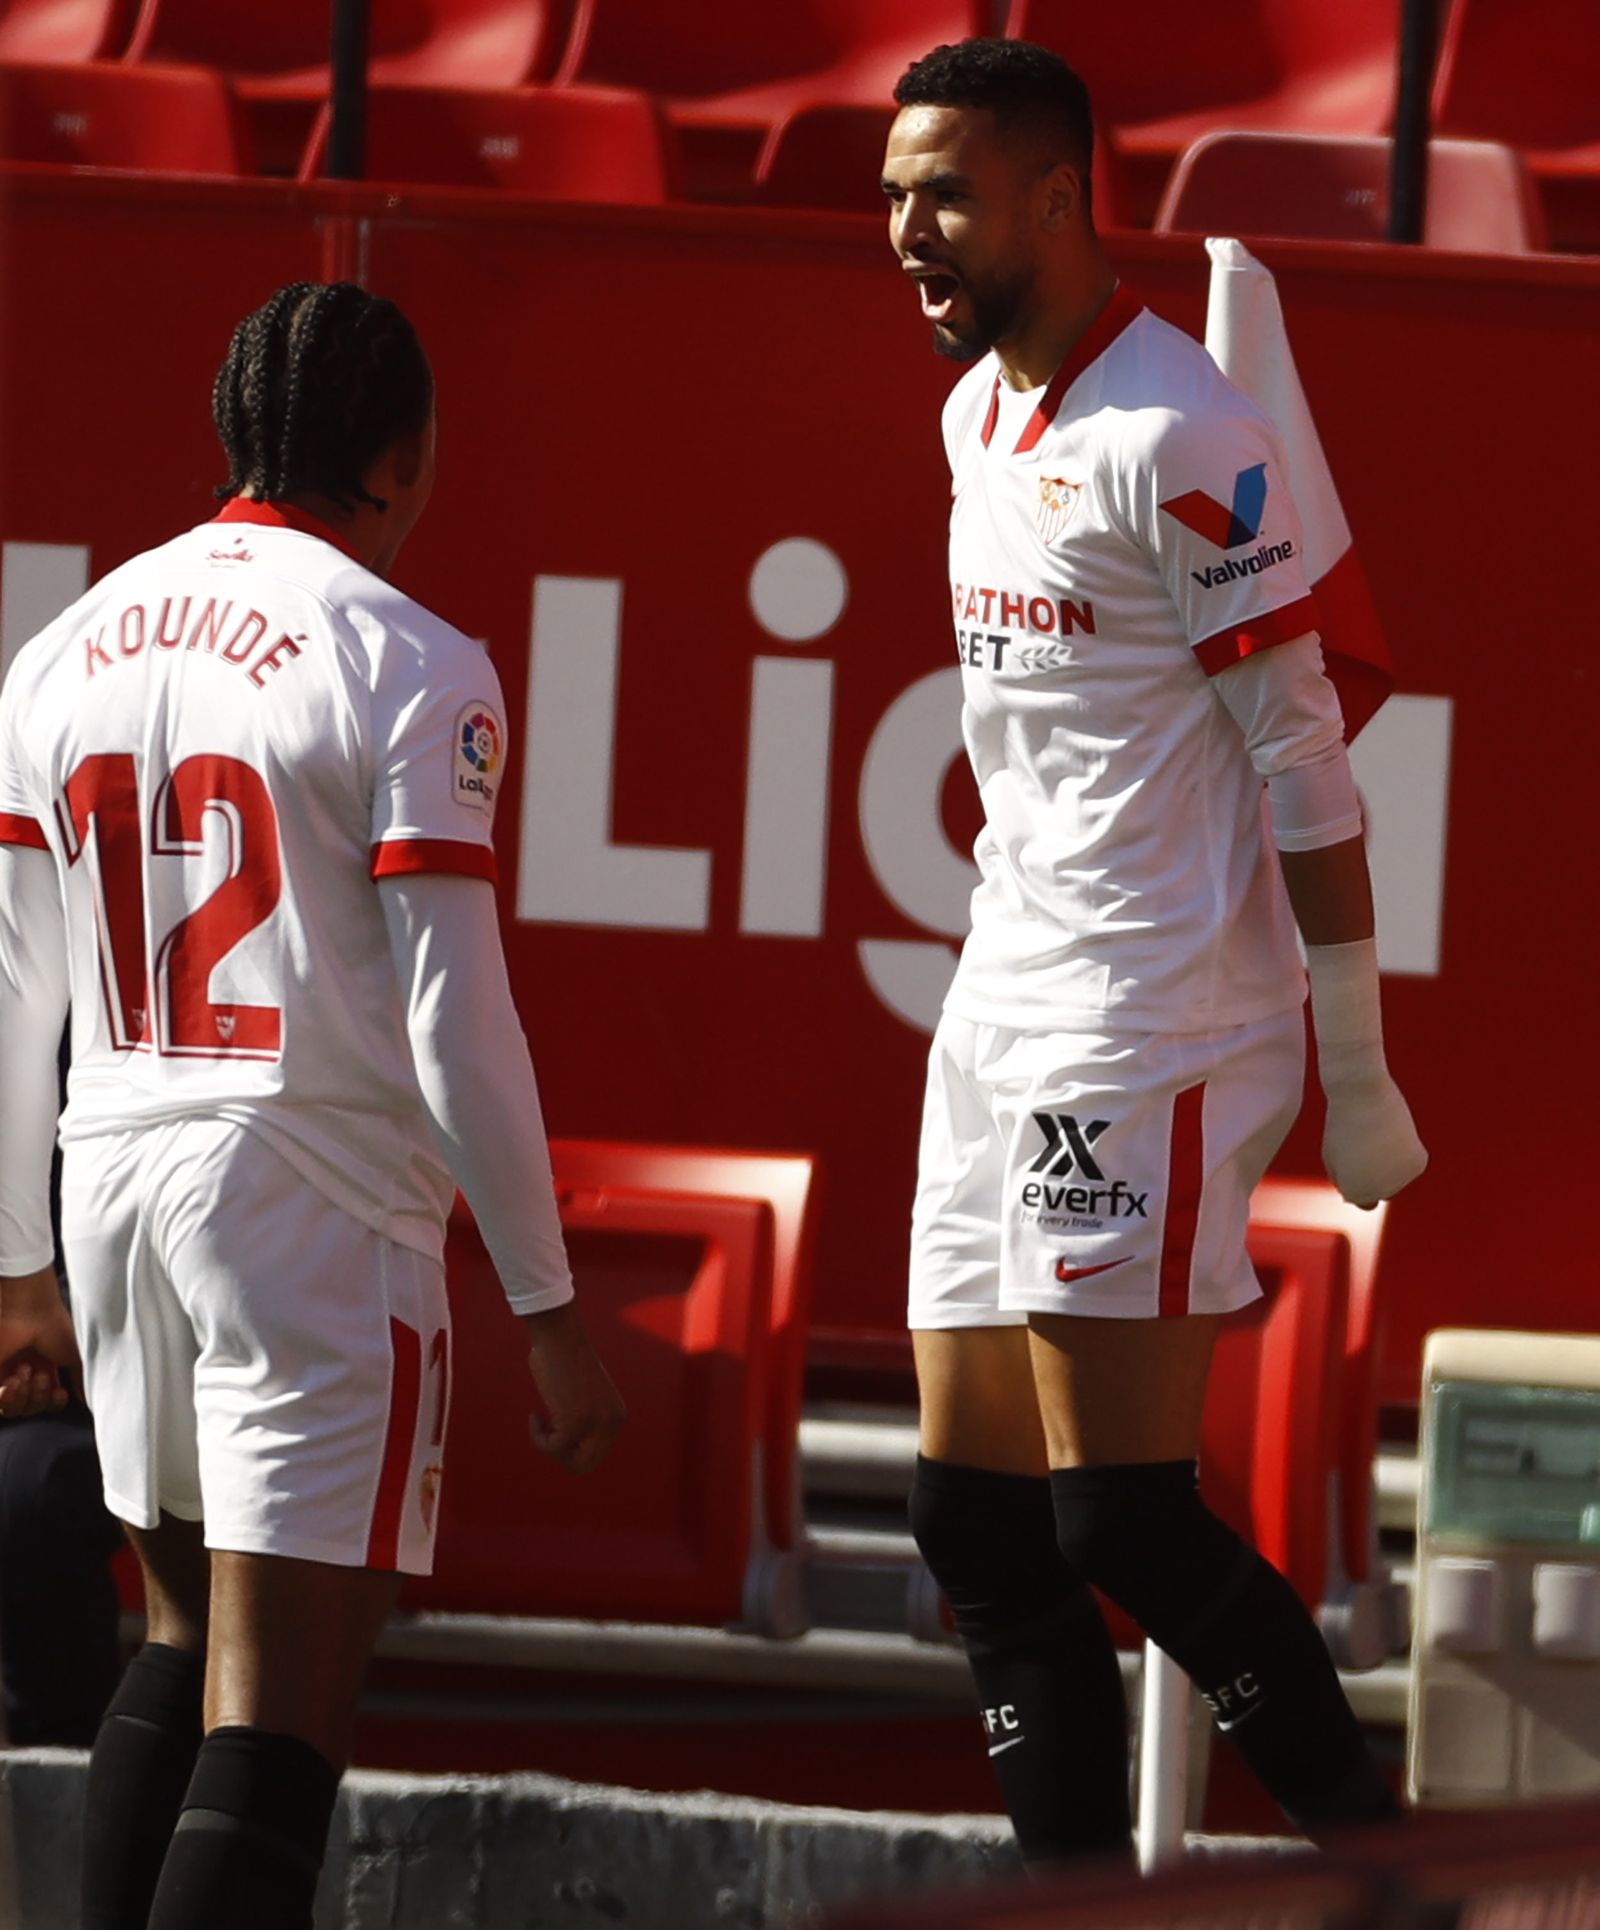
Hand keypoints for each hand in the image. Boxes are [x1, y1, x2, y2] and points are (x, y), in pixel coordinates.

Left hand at [0, 1267, 79, 1418]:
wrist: (29, 1311)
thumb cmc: (55, 1327)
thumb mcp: (78, 1355)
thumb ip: (81, 1380)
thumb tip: (85, 1400)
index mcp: (46, 1368)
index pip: (48, 1401)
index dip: (54, 1402)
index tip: (61, 1391)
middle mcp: (26, 1373)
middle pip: (31, 1408)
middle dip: (39, 1397)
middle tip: (42, 1375)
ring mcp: (6, 1374)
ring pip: (13, 1408)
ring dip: (23, 1397)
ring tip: (26, 1372)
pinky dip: (6, 1398)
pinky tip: (13, 1381)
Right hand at [522, 1301, 625, 1473]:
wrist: (558, 1336)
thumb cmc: (564, 1359)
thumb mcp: (583, 1394)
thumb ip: (584, 1418)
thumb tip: (569, 1449)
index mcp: (616, 1416)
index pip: (596, 1453)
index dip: (571, 1448)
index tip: (556, 1426)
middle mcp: (612, 1422)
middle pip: (586, 1464)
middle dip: (562, 1455)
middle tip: (548, 1430)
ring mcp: (596, 1423)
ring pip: (572, 1462)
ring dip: (549, 1447)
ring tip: (541, 1421)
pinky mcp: (576, 1422)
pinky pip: (553, 1447)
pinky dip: (537, 1437)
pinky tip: (535, 1415)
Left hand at [1318, 1044, 1428, 1208]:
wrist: (1360, 1094)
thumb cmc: (1341, 1124)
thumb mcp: (1334, 1156)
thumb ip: (1347, 1180)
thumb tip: (1363, 1199)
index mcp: (1354, 1193)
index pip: (1363, 1201)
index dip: (1360, 1178)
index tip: (1355, 1157)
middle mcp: (1380, 1194)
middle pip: (1382, 1190)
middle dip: (1376, 1172)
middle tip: (1366, 1141)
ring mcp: (1401, 1180)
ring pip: (1398, 1176)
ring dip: (1391, 1162)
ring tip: (1376, 1136)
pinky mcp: (1418, 1163)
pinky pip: (1411, 1163)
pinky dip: (1405, 1151)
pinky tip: (1393, 1135)